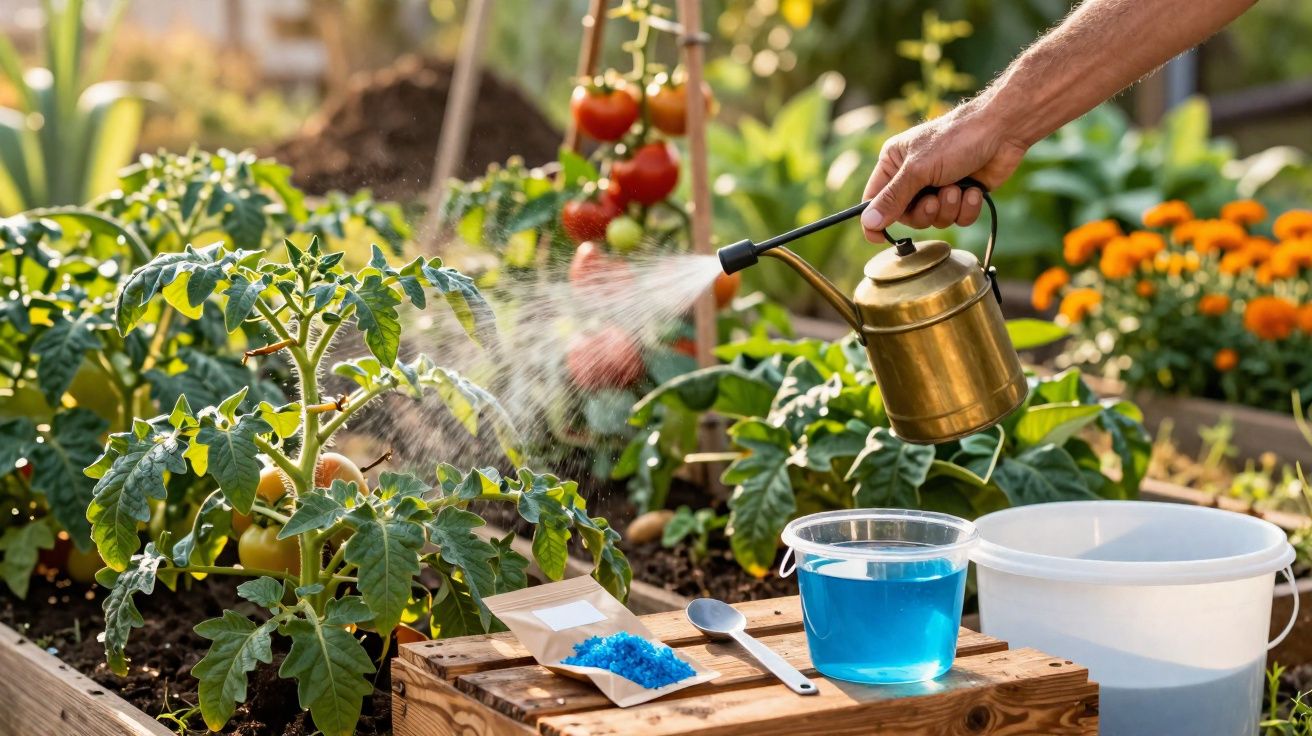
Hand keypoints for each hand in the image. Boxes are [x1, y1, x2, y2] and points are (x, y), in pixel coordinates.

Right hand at [860, 104, 1028, 241]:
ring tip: (958, 187)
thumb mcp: (918, 170)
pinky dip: (967, 208)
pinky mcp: (962, 195)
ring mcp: (938, 187)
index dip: (875, 221)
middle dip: (925, 212)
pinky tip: (974, 190)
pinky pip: (958, 219)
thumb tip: (868, 223)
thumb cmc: (956, 139)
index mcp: (894, 163)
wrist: (1002, 130)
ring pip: (934, 220)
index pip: (874, 199)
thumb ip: (893, 198)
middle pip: (907, 217)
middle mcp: (913, 177)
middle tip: (934, 199)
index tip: (878, 238)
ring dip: (948, 208)